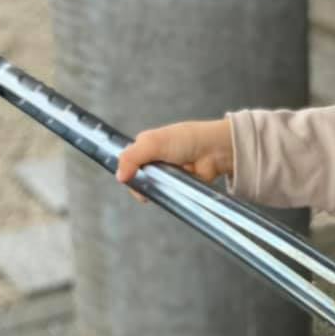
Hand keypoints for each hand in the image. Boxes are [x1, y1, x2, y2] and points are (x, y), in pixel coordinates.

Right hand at [116, 119, 232, 202]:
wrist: (214, 151)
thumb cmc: (185, 140)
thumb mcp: (152, 143)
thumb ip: (132, 157)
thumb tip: (120, 177)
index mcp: (146, 146)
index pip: (128, 162)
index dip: (127, 172)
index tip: (129, 179)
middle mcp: (156, 160)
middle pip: (139, 178)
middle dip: (141, 184)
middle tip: (148, 184)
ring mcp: (168, 174)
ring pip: (153, 188)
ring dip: (155, 189)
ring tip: (163, 185)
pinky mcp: (179, 186)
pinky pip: (168, 195)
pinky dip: (168, 195)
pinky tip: (170, 193)